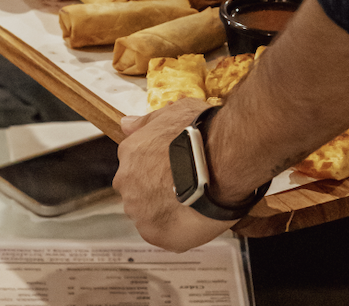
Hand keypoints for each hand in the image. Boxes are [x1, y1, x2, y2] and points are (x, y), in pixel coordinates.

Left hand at [113, 100, 237, 251]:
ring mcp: (139, 210)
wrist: (221, 159)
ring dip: (165, 209)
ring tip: (192, 201)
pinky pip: (162, 235)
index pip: (135, 165)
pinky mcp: (156, 234)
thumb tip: (127, 124)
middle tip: (184, 184)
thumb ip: (147, 122)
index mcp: (130, 152)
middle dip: (157, 188)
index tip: (172, 168)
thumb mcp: (173, 112)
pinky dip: (175, 230)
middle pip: (138, 189)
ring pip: (149, 213)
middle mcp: (128, 182)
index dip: (156, 167)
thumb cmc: (202, 133)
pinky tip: (193, 217)